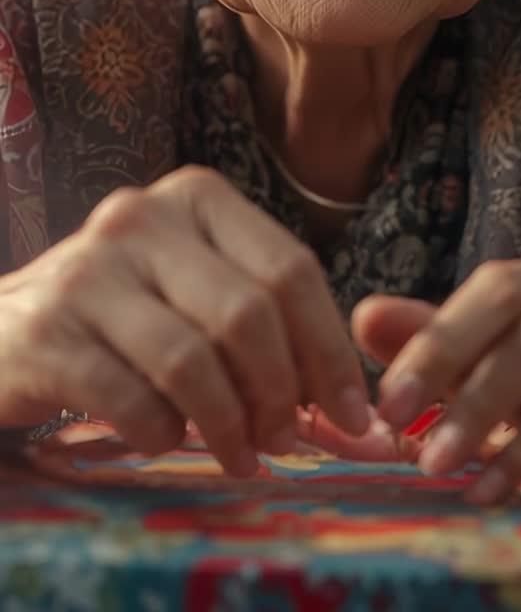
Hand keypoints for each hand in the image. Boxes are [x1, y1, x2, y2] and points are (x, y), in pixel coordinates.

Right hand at [0, 167, 368, 473]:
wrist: (2, 327)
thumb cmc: (121, 312)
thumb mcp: (193, 287)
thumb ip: (264, 320)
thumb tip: (350, 402)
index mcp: (195, 196)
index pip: (290, 268)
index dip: (330, 350)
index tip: (353, 413)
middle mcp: (141, 218)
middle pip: (249, 312)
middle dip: (283, 392)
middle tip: (287, 440)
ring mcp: (89, 271)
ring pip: (193, 359)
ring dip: (230, 425)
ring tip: (241, 455)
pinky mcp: (45, 332)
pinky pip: (132, 399)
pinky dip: (163, 433)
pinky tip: (167, 439)